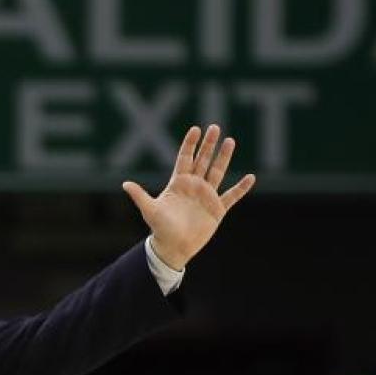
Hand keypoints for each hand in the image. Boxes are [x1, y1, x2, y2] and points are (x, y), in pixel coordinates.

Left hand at [122, 124, 255, 270]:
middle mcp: (193, 186)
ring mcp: (206, 196)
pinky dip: (241, 188)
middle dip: (208, 144)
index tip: (195, 129)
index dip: (190, 144)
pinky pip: (231, 196)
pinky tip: (250, 178)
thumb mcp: (150, 210)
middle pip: (203, 160)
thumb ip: (140, 196)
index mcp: (178, 183)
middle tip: (215, 127)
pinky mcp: (217, 210)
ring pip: (217, 172)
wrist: (173, 247)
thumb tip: (125, 184)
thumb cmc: (160, 228)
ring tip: (230, 141)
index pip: (185, 158)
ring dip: (224, 157)